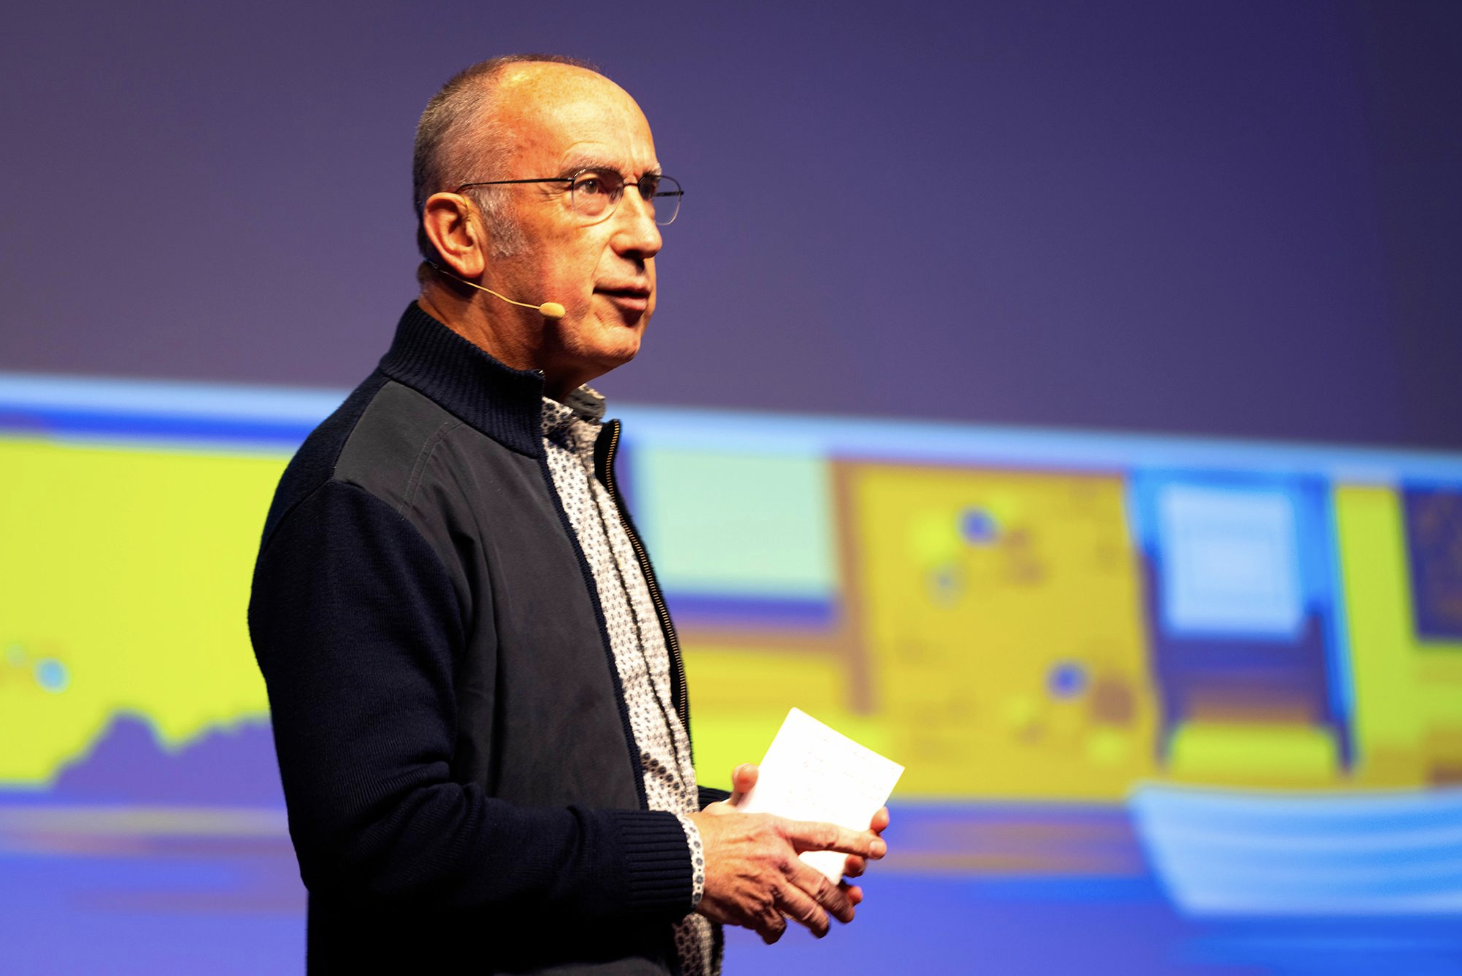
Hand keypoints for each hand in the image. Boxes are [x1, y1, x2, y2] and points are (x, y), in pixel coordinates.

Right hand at [689, 764, 886, 943]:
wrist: (678, 861)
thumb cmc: (703, 831)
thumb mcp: (726, 806)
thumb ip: (744, 789)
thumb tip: (750, 769)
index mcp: (777, 830)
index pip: (827, 835)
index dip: (856, 841)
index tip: (879, 848)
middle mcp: (779, 860)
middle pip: (823, 886)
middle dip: (841, 902)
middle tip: (850, 908)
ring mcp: (768, 889)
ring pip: (806, 912)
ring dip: (819, 922)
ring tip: (823, 927)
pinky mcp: (753, 912)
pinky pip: (776, 928)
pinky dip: (777, 930)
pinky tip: (775, 930)